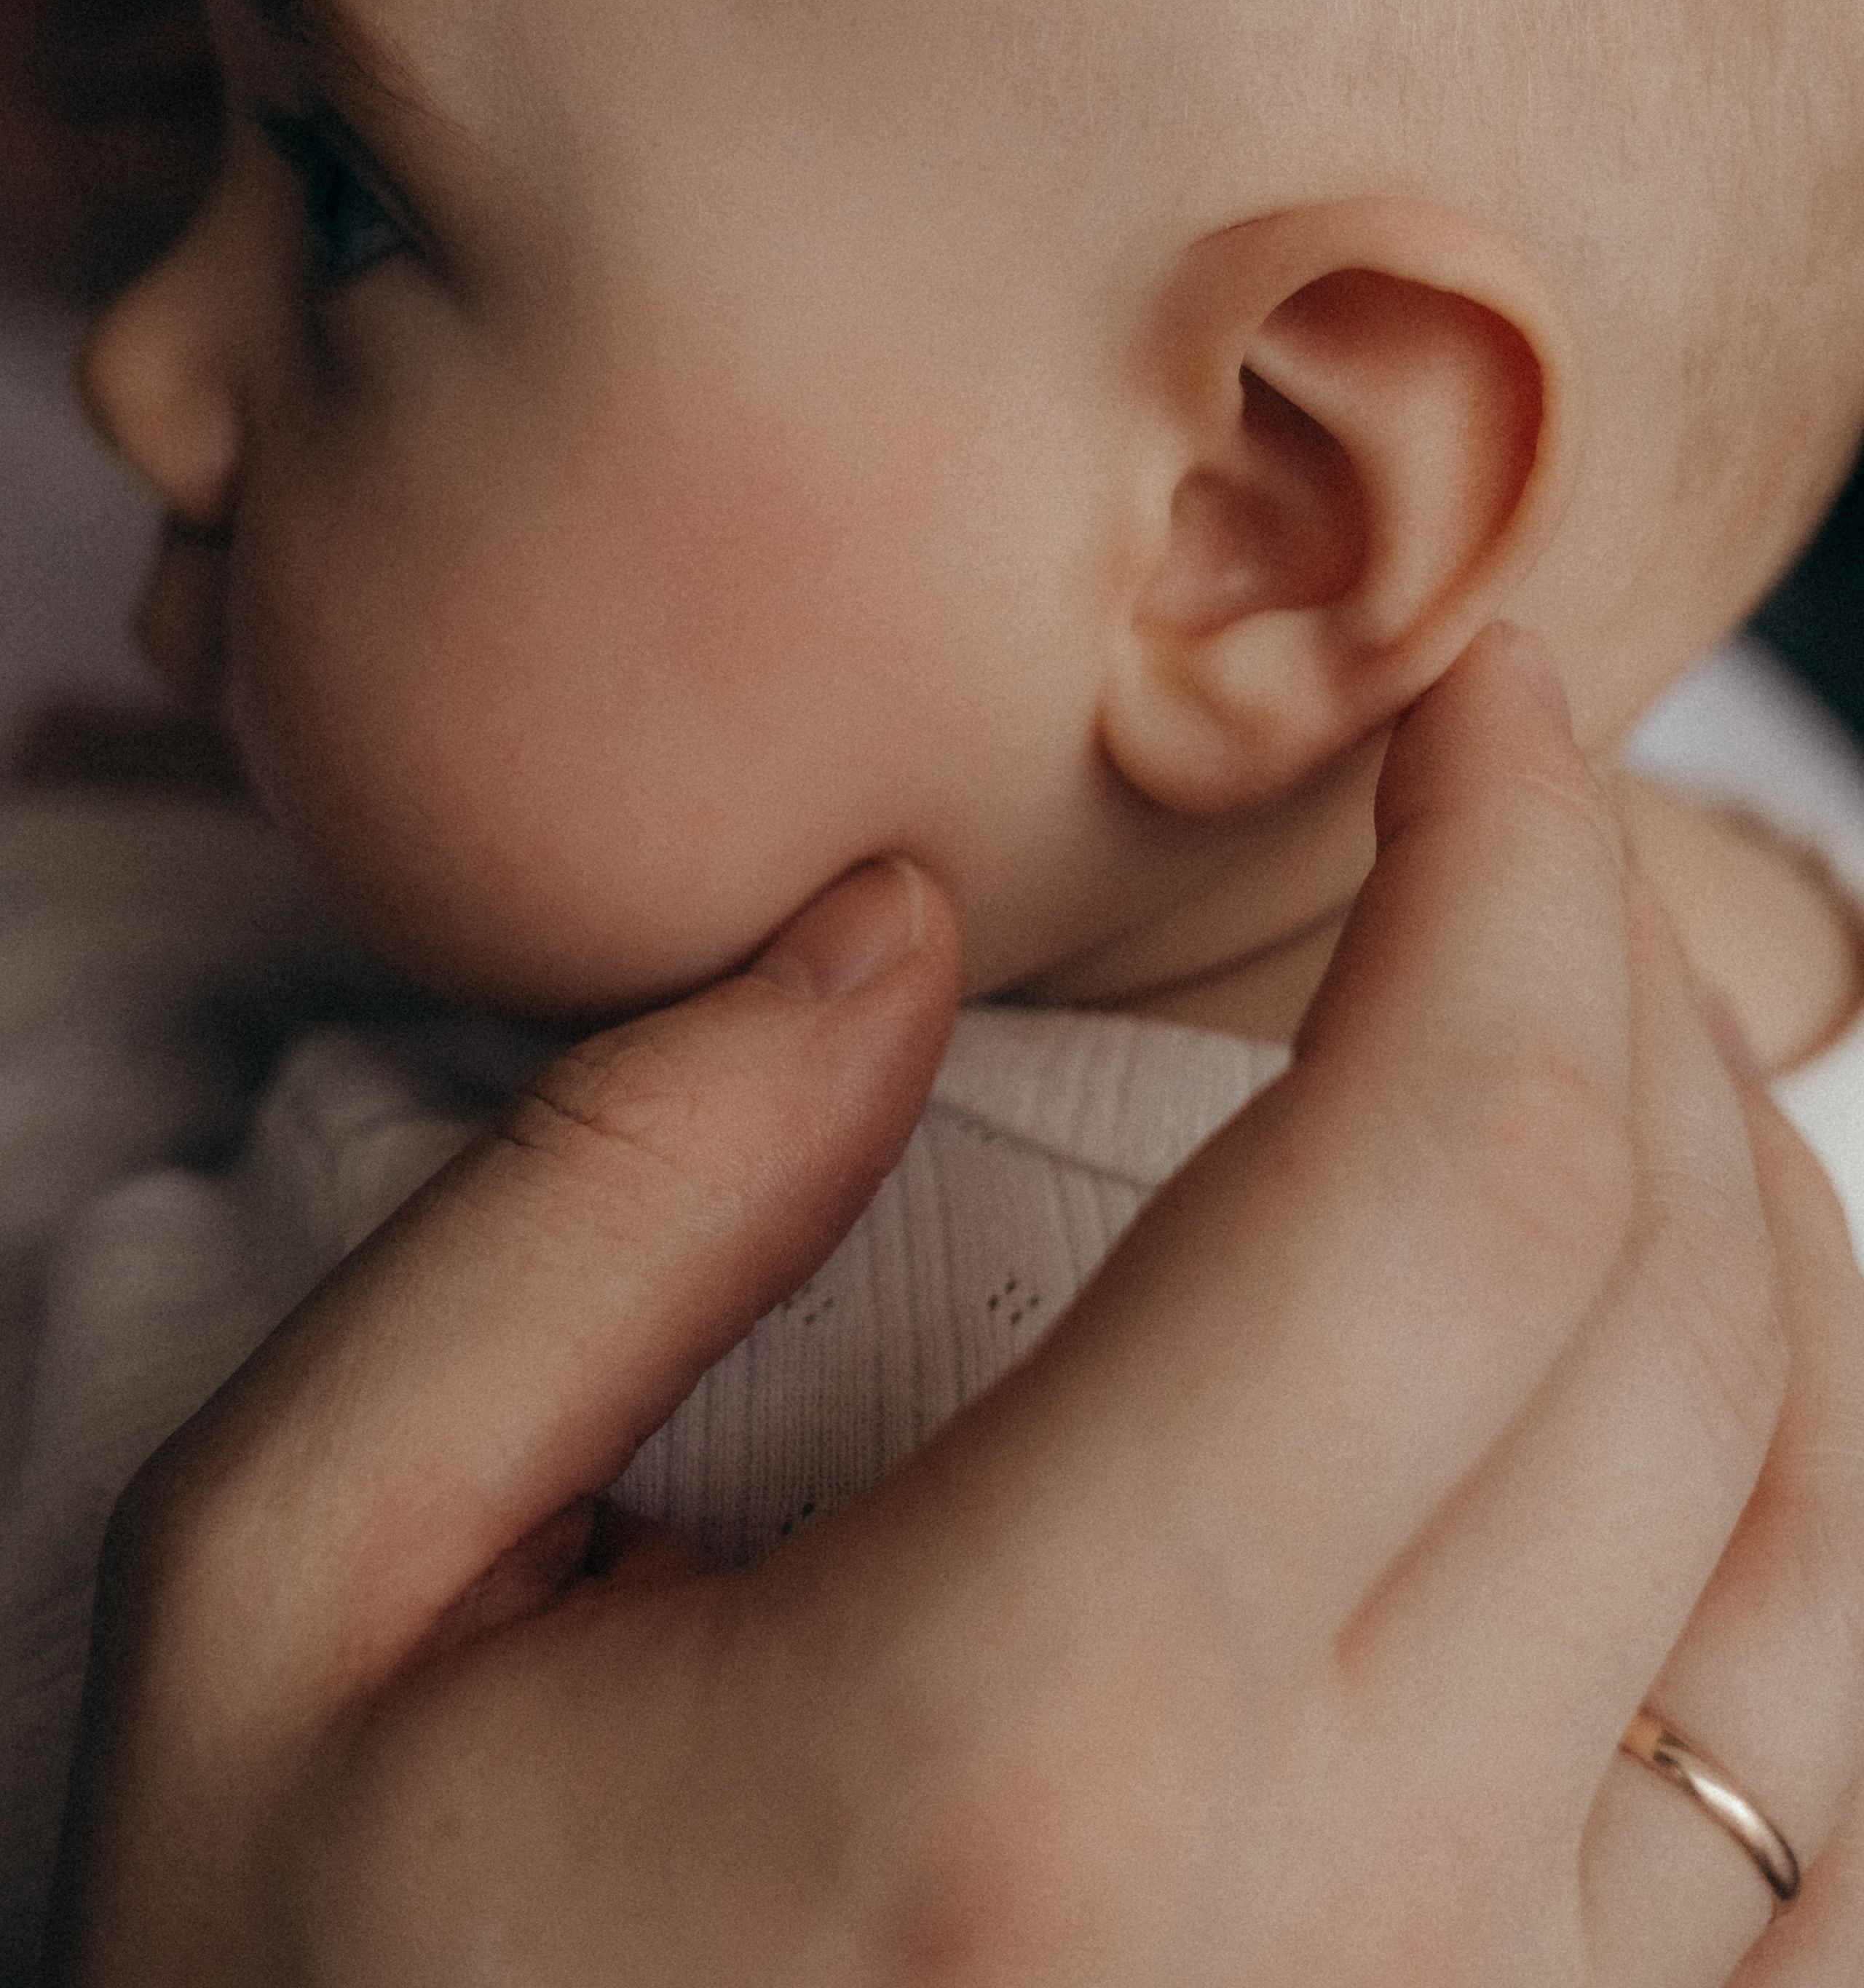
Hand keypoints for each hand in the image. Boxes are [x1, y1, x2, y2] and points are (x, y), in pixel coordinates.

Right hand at [45, 629, 1863, 1985]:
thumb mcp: (294, 1581)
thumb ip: (597, 1207)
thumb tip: (888, 931)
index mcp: (1027, 1734)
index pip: (1455, 1164)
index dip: (1516, 858)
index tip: (1477, 699)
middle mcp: (1351, 1932)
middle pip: (1675, 1313)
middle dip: (1628, 979)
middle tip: (1515, 824)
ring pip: (1827, 1553)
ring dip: (1760, 1225)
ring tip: (1620, 1052)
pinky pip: (1844, 1851)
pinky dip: (1829, 1550)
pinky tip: (1709, 1414)